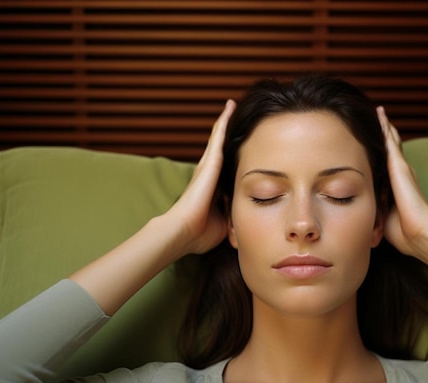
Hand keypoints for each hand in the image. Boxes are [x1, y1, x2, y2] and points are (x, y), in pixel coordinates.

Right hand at [165, 99, 235, 254]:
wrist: (185, 230)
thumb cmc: (201, 232)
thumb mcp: (223, 223)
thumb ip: (232, 217)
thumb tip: (242, 220)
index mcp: (212, 188)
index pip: (223, 169)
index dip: (230, 157)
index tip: (237, 149)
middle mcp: (207, 173)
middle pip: (218, 148)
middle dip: (225, 133)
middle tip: (233, 115)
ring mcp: (207, 165)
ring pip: (218, 138)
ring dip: (224, 122)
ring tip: (232, 105)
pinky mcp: (209, 161)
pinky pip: (219, 136)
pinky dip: (224, 121)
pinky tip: (230, 107)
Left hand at [377, 106, 427, 258]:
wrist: (418, 232)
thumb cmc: (402, 232)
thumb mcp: (383, 218)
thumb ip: (375, 212)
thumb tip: (361, 216)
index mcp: (396, 187)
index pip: (386, 167)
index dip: (381, 155)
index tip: (373, 146)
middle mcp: (400, 174)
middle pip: (390, 150)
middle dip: (384, 136)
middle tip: (377, 120)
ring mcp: (401, 168)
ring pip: (390, 142)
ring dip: (385, 127)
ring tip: (378, 112)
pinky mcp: (399, 165)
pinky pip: (389, 141)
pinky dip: (385, 127)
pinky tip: (380, 114)